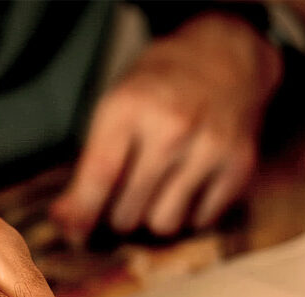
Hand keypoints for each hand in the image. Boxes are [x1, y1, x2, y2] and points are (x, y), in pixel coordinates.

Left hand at [50, 12, 282, 241]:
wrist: (224, 56)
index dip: (82, 214)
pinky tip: (186, 187)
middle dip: (117, 216)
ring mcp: (209, 147)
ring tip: (154, 193)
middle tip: (122, 199)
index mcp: (130, 106)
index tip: (73, 233)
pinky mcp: (238, 165)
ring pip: (164, 224)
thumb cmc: (158, 88)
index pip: (100, 176)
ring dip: (153, 218)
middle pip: (128, 211)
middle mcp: (172, 126)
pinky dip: (188, 214)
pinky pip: (200, 221)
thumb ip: (90, 164)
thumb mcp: (116, 106)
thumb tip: (66, 221)